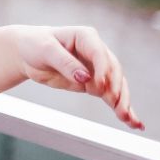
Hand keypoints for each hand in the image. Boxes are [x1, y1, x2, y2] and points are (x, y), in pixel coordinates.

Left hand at [14, 25, 143, 130]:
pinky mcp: (94, 83)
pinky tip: (133, 122)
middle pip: (113, 72)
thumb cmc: (35, 44)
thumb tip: (85, 77)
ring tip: (129, 120)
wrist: (26, 53)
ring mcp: (97, 68)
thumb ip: (65, 62)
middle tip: (117, 107)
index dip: (102, 70)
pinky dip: (120, 108)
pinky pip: (110, 96)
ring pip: (116, 86)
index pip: (100, 54)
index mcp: (86, 37)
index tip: (101, 86)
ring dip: (124, 103)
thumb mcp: (45, 50)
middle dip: (117, 90)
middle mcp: (96, 51)